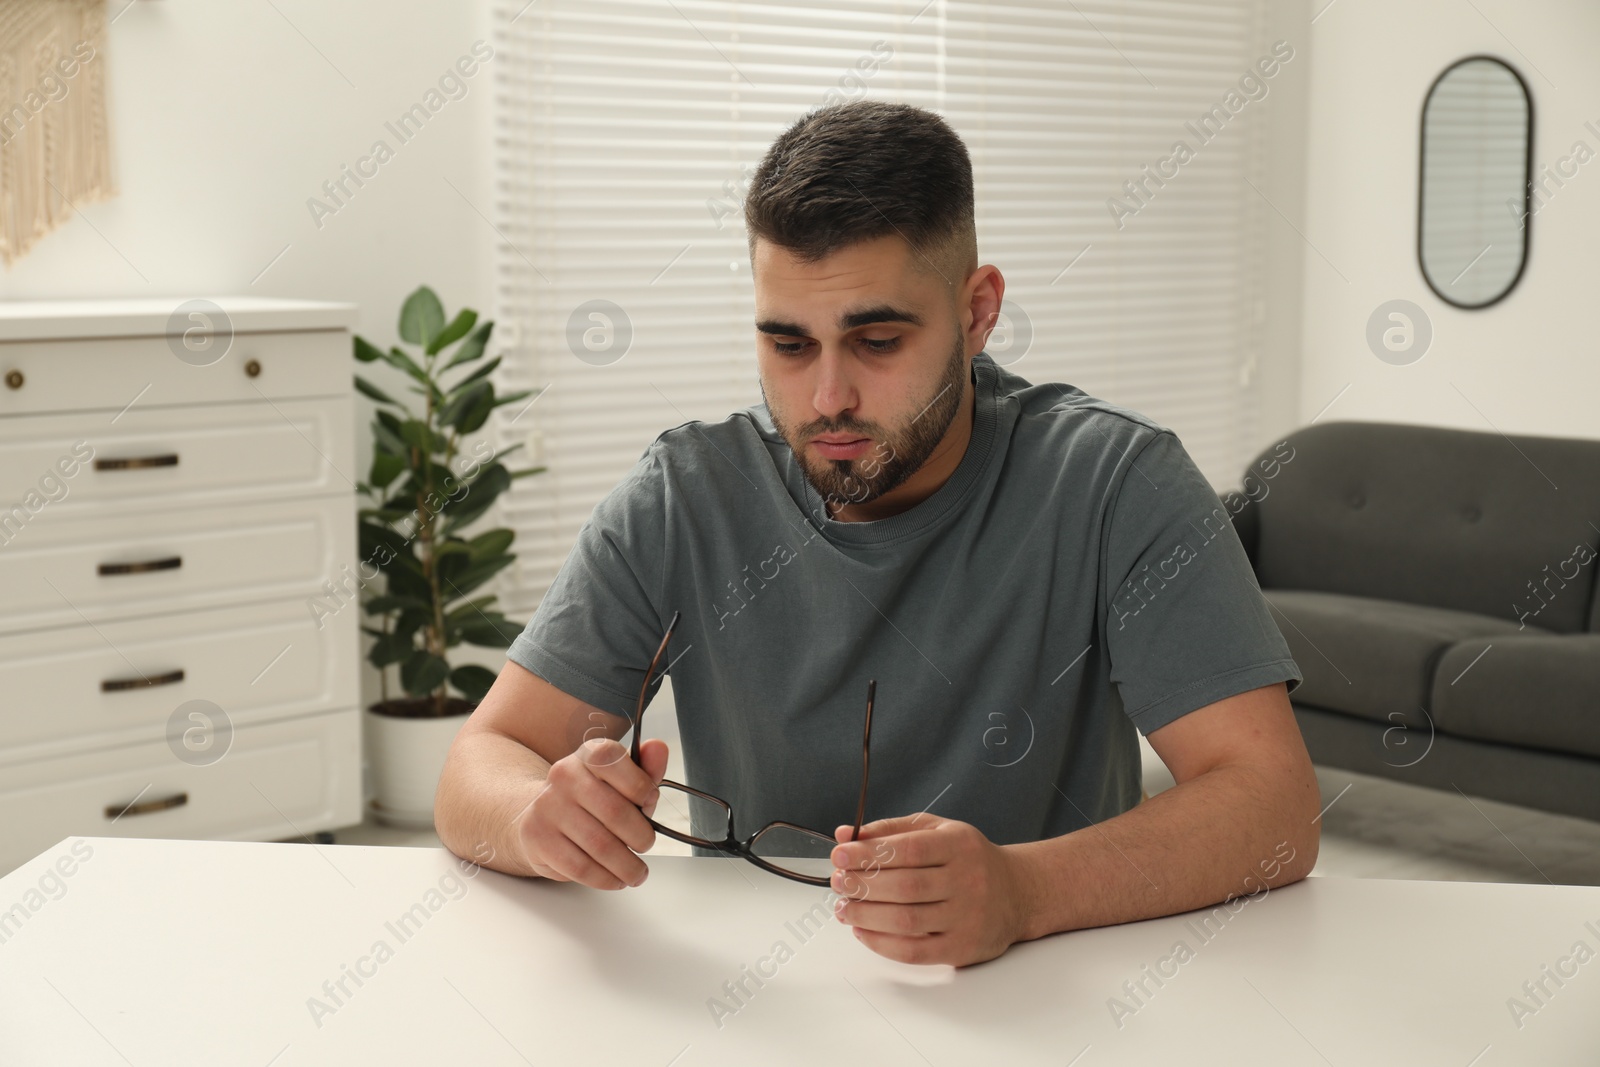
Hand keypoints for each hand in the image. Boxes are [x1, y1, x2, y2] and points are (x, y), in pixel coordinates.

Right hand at [514, 736, 668, 889]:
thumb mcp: (621, 781)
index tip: (649, 803)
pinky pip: (580, 867)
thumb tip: (659, 748)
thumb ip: (646, 770)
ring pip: (600, 845)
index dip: (641, 786)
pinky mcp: (537, 837)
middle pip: (614, 811)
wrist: (540, 815)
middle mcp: (564, 775)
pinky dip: (605, 878)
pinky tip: (614, 878)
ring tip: (635, 872)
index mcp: (588, 754)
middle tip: (645, 845)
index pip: (614, 761)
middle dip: (640, 836)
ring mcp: (547, 806)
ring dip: (626, 866)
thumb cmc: (591, 799)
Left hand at [829, 814, 1030, 966]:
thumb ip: (891, 830)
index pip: (908, 849)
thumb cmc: (968, 859)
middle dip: (862, 885)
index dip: (869, 853)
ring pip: (906, 920)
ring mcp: (967, 917)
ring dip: (865, 915)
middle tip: (838, 882)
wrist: (1017, 893)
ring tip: (843, 907)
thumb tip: (846, 835)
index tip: (840, 854)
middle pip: (904, 886)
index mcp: (959, 845)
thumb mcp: (937, 831)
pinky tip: (862, 931)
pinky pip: (914, 951)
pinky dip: (881, 944)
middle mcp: (967, 880)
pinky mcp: (962, 948)